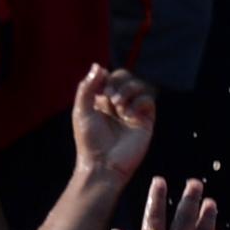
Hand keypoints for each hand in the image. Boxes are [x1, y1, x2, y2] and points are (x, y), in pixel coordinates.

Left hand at [73, 64, 157, 183]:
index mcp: (102, 101)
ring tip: (117, 105)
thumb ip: (87, 87)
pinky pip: (148, 100)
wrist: (103, 164)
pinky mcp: (145, 121)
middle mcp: (119, 104)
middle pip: (125, 77)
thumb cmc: (89, 141)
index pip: (109, 77)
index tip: (99, 88)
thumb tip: (98, 65)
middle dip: (117, 82)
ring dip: (127, 90)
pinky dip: (139, 101)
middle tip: (108, 96)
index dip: (105, 77)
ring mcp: (133, 112)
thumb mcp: (81, 110)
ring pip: (138, 85)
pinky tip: (128, 114)